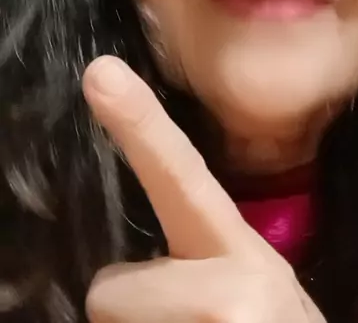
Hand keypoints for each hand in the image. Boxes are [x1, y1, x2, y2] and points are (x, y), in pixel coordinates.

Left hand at [83, 57, 325, 322]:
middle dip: (133, 313)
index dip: (140, 126)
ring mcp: (227, 319)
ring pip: (109, 321)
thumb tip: (114, 281)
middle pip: (109, 290)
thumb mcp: (246, 296)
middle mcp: (238, 281)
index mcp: (243, 254)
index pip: (184, 177)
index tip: (98, 73)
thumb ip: (196, 266)